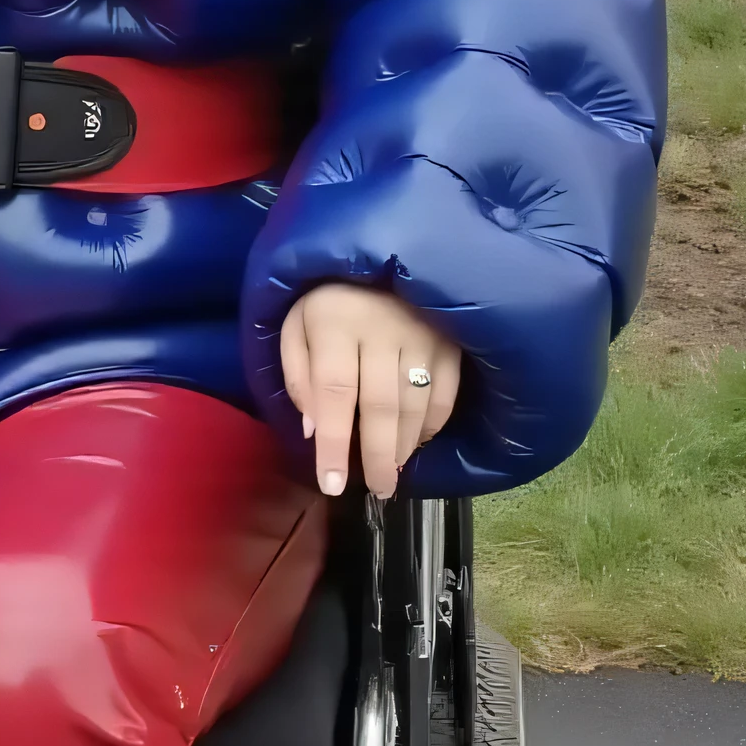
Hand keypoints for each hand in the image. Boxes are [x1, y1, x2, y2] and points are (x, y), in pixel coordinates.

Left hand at [279, 283, 460, 500]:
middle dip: (378, 457)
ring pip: (416, 405)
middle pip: (381, 407)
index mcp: (335, 322)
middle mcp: (382, 329)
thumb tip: (314, 431)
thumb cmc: (328, 298)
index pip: (334, 394)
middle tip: (376, 491)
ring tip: (393, 473)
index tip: (332, 484)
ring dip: (405, 446)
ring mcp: (423, 332)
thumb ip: (298, 376)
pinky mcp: (450, 337)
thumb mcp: (295, 327)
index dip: (335, 444)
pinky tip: (418, 441)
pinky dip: (433, 424)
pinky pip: (445, 392)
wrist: (378, 253)